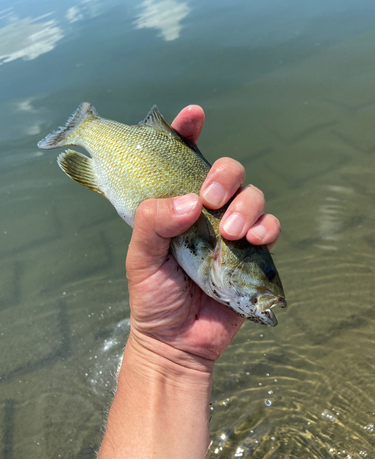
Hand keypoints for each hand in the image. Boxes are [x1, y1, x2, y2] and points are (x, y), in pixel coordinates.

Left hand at [126, 105, 280, 369]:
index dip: (187, 132)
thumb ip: (153, 224)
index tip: (194, 115)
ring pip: (252, 196)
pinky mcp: (252, 253)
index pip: (182, 160)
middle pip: (228, 171)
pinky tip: (255, 239)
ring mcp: (231, 232)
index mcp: (174, 206)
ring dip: (247, 205)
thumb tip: (190, 201)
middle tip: (212, 198)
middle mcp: (205, 213)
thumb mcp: (140, 259)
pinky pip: (271, 226)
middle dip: (225, 175)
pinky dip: (269, 226)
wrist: (176, 343)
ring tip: (232, 231)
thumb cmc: (153, 297)